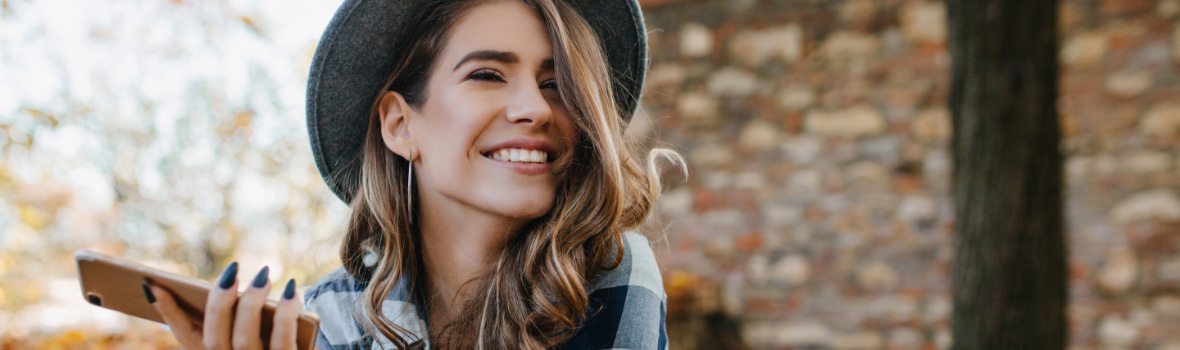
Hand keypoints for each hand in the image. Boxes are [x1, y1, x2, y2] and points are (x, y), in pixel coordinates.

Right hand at [142, 262, 303, 349]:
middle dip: (220, 303)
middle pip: (214, 339)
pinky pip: (283, 343)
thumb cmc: (272, 341)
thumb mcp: (250, 333)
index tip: (153, 285)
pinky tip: (291, 291)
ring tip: (263, 275)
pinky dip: (286, 315)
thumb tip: (230, 281)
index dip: (168, 312)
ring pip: (244, 339)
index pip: (185, 337)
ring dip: (252, 304)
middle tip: (232, 272)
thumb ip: (237, 317)